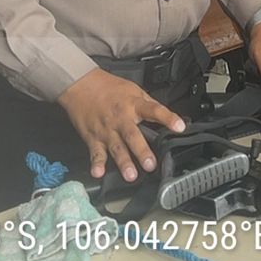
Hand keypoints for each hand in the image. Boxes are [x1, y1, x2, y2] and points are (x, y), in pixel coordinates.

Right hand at [57, 68, 184, 181]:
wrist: (81, 85)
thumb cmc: (108, 87)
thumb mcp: (133, 90)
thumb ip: (149, 104)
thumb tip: (167, 116)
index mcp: (133, 105)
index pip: (154, 110)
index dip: (168, 118)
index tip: (179, 127)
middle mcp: (121, 119)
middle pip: (133, 136)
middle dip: (142, 151)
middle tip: (150, 165)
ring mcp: (106, 130)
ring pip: (116, 148)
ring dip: (123, 162)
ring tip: (131, 175)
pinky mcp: (93, 138)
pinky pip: (95, 153)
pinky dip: (96, 164)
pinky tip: (98, 173)